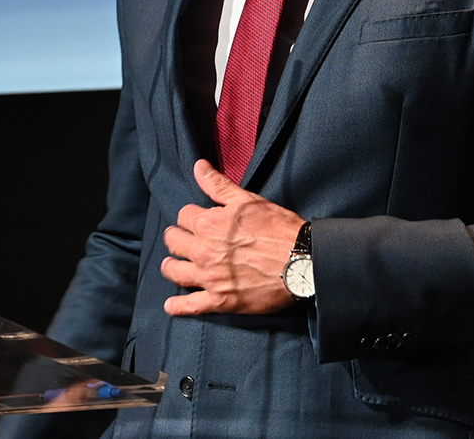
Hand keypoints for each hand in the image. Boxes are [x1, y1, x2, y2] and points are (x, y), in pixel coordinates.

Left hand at [160, 159, 305, 315]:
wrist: (301, 262)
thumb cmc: (278, 229)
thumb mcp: (248, 200)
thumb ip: (218, 185)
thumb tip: (198, 167)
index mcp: (208, 224)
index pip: (183, 216)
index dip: (190, 216)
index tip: (197, 219)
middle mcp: (203, 251)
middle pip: (173, 242)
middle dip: (176, 238)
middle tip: (182, 240)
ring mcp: (210, 278)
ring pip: (174, 272)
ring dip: (171, 267)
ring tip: (173, 266)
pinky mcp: (220, 301)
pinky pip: (190, 306)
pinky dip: (177, 306)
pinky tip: (171, 305)